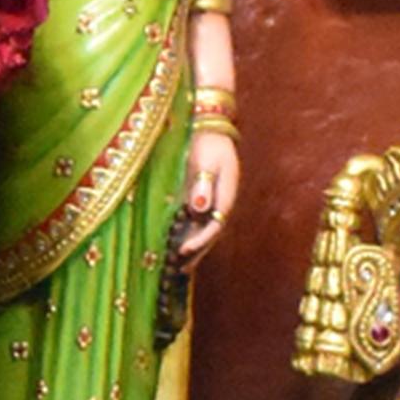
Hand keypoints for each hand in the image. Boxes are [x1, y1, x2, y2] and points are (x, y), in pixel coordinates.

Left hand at [176, 119, 239, 261]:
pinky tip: (174, 247)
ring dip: (191, 248)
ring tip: (178, 267)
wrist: (208, 130)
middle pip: (209, 233)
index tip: (184, 251)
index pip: (215, 225)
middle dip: (196, 252)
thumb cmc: (208, 144)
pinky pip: (193, 223)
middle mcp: (219, 203)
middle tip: (181, 269)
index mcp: (226, 195)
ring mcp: (210, 202)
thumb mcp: (207, 160)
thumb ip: (203, 184)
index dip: (201, 240)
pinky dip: (185, 235)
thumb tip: (199, 208)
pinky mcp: (199, 199)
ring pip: (202, 231)